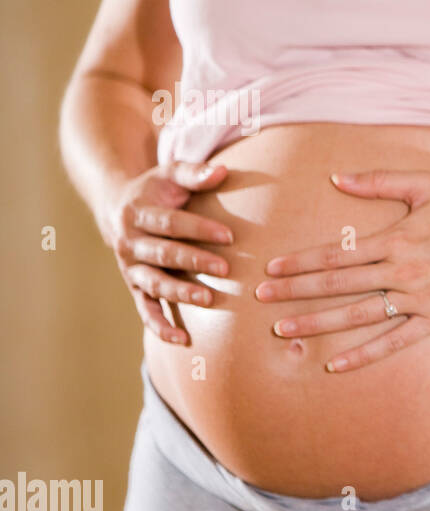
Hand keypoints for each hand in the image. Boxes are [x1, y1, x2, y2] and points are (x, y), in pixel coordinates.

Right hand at [105, 161, 232, 344]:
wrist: (118, 208)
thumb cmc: (155, 191)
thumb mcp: (170, 175)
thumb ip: (194, 173)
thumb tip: (222, 172)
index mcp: (138, 214)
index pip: (171, 223)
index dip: (199, 228)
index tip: (229, 234)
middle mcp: (130, 242)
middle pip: (163, 254)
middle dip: (194, 261)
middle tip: (225, 267)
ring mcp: (131, 267)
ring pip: (154, 283)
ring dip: (179, 293)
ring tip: (207, 299)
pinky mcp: (134, 286)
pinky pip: (144, 309)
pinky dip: (159, 325)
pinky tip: (179, 339)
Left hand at [255, 170, 429, 372]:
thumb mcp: (425, 184)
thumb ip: (379, 181)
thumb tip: (336, 178)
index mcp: (394, 240)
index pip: (335, 255)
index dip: (300, 262)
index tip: (271, 268)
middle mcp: (400, 272)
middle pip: (336, 286)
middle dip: (294, 293)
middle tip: (261, 301)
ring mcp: (416, 300)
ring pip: (356, 316)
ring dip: (317, 324)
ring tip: (283, 333)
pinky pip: (393, 342)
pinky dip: (363, 355)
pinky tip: (335, 365)